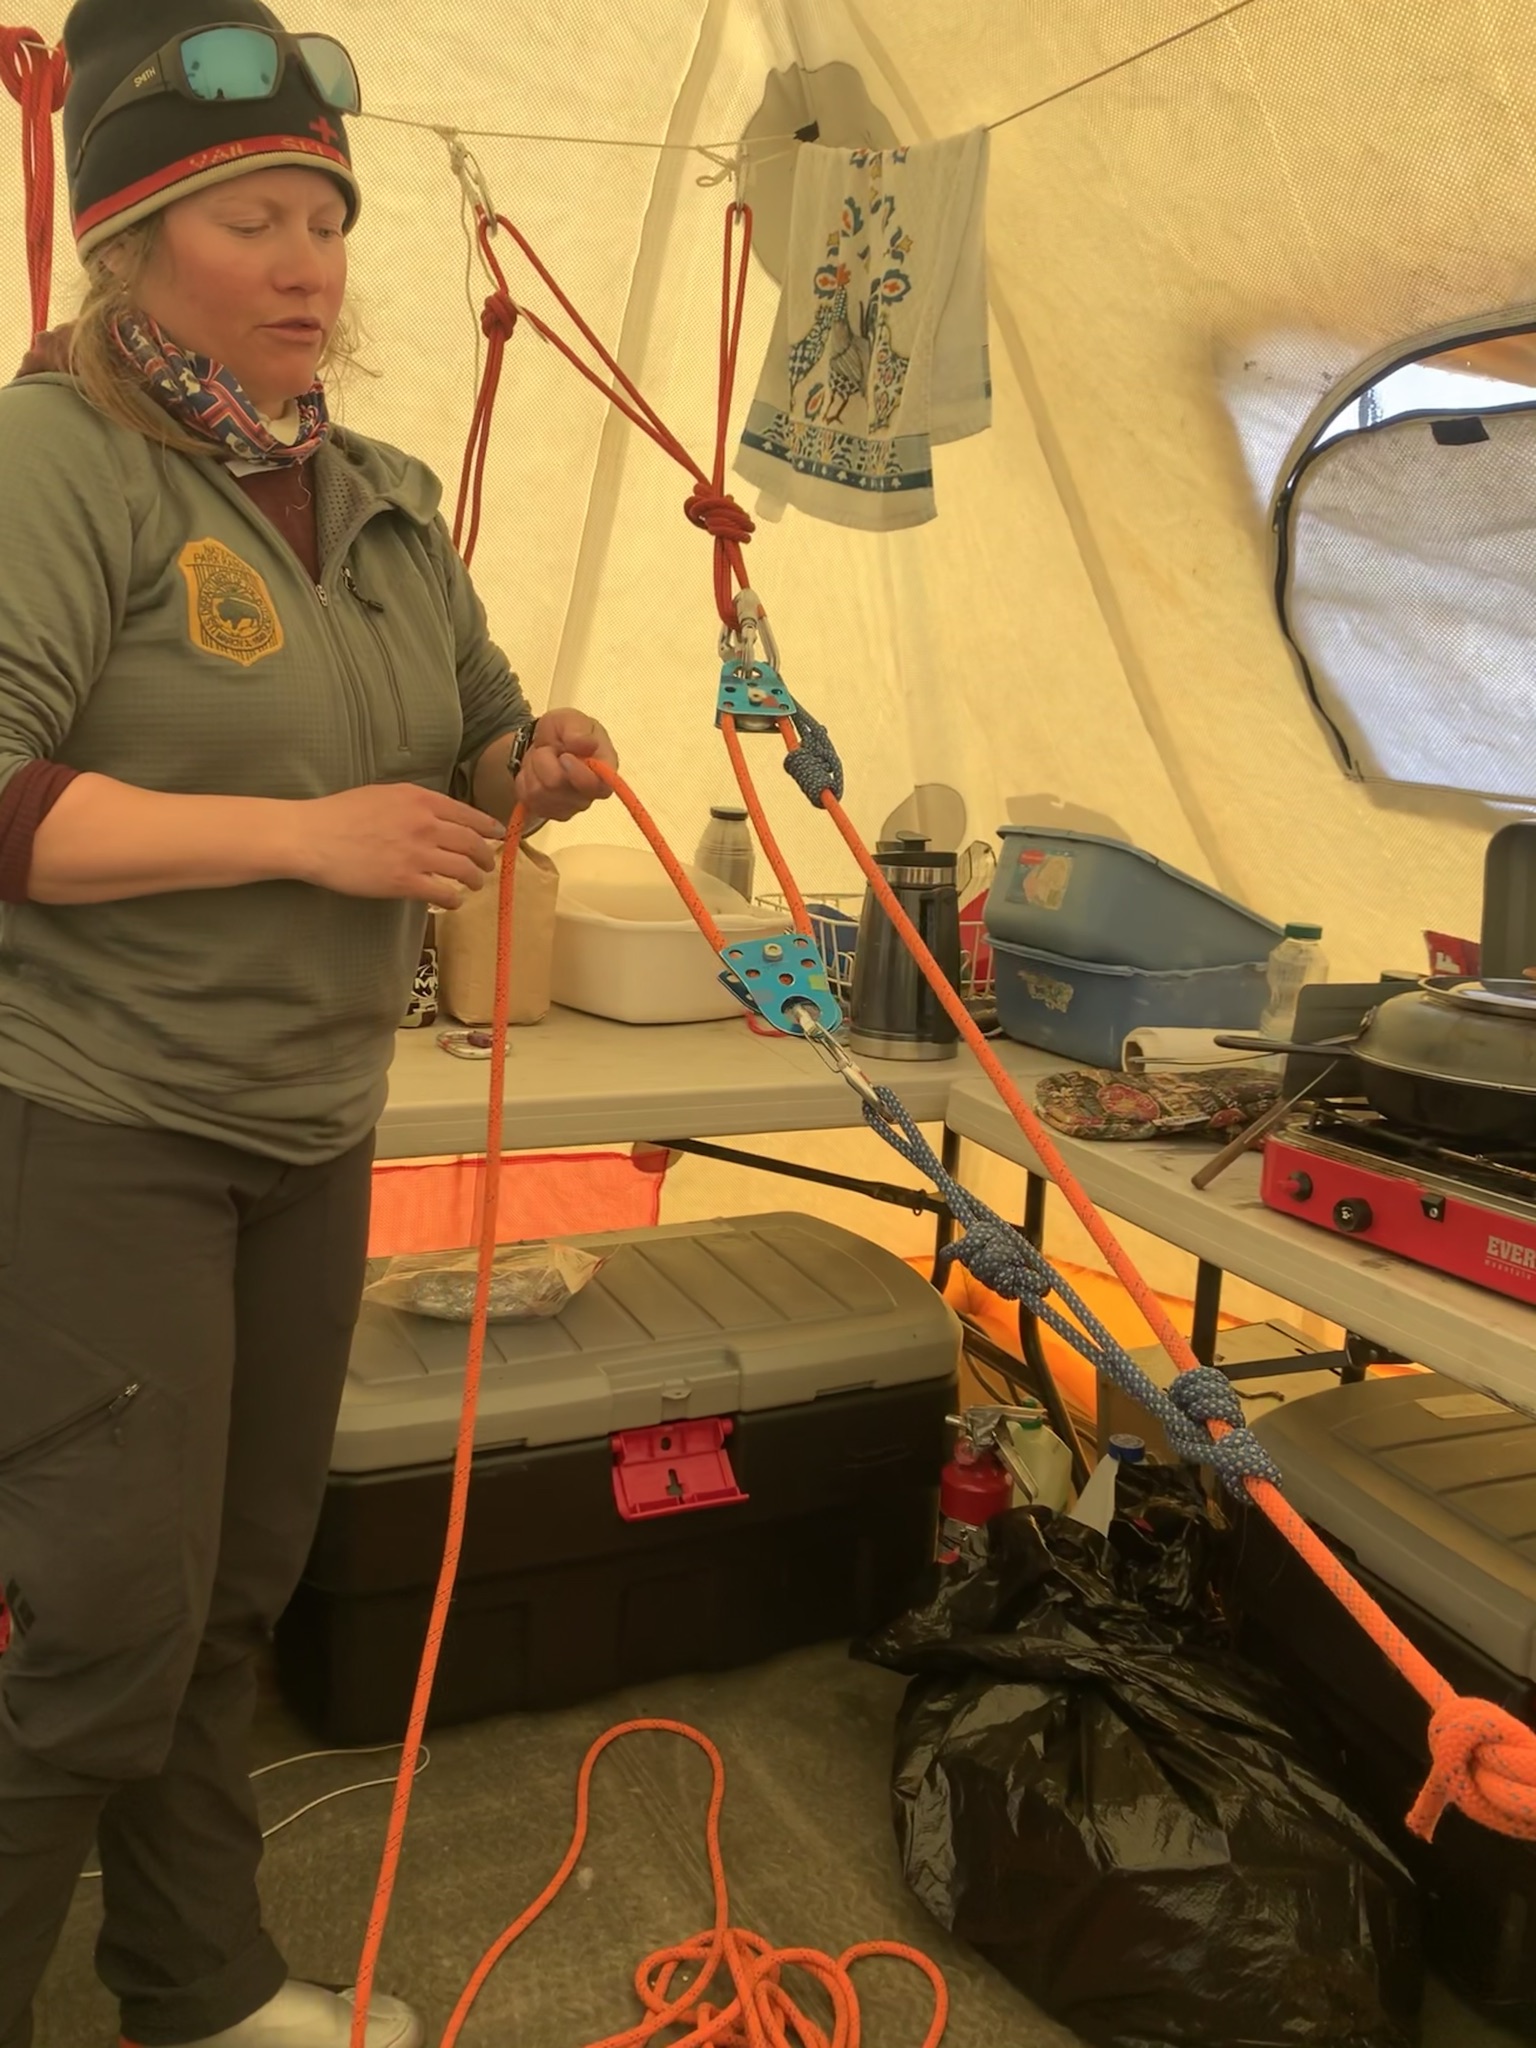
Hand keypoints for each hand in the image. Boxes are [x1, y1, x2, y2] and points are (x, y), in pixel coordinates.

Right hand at [290, 783, 504, 909]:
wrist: (313, 836)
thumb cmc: (341, 813)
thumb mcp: (384, 794)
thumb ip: (414, 802)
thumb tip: (436, 813)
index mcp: (420, 800)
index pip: (469, 814)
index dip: (489, 828)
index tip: (499, 835)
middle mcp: (425, 824)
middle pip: (473, 843)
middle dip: (486, 856)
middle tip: (488, 865)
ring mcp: (417, 854)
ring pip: (465, 869)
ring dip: (475, 879)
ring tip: (475, 884)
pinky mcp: (405, 882)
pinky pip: (444, 893)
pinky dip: (454, 899)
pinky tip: (452, 902)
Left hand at [516, 709, 617, 821]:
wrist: (543, 744)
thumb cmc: (564, 732)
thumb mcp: (569, 719)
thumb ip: (578, 728)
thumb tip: (587, 744)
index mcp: (605, 769)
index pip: (600, 787)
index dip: (579, 775)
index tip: (564, 756)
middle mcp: (589, 794)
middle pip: (558, 787)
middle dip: (545, 761)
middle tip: (548, 748)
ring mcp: (569, 807)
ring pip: (539, 792)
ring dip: (532, 768)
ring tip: (541, 758)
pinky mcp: (547, 812)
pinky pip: (528, 799)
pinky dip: (524, 780)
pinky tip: (534, 772)